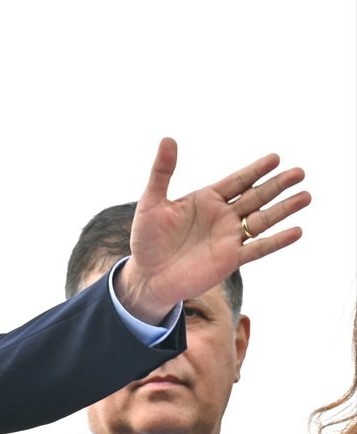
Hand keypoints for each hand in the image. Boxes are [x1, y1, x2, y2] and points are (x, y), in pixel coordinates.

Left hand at [117, 137, 309, 323]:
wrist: (147, 275)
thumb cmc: (147, 239)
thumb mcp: (152, 202)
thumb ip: (162, 172)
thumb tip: (168, 138)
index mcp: (206, 199)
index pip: (237, 181)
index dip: (255, 170)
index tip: (275, 158)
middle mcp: (222, 216)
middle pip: (256, 197)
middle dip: (277, 185)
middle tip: (299, 172)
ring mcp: (229, 237)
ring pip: (262, 220)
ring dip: (284, 209)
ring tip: (306, 196)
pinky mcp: (230, 259)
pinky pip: (258, 249)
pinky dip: (277, 241)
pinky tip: (296, 231)